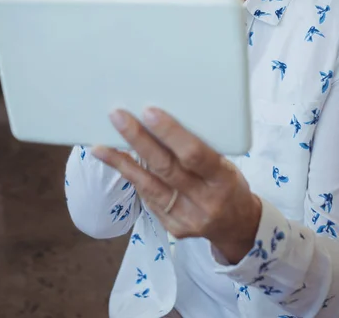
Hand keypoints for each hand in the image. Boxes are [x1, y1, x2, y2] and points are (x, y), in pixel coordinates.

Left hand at [91, 108, 260, 264]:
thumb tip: (160, 118)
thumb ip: (199, 147)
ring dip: (123, 162)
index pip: (195, 154)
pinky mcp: (172, 227)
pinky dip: (130, 177)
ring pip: (149, 186)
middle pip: (166, 168)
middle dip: (139, 140)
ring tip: (102, 144)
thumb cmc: (227, 182)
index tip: (149, 111)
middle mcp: (205, 201)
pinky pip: (147, 197)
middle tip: (118, 117)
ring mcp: (187, 218)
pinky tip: (115, 161)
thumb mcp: (225, 163)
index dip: (171, 133)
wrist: (237, 225)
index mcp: (223, 179)